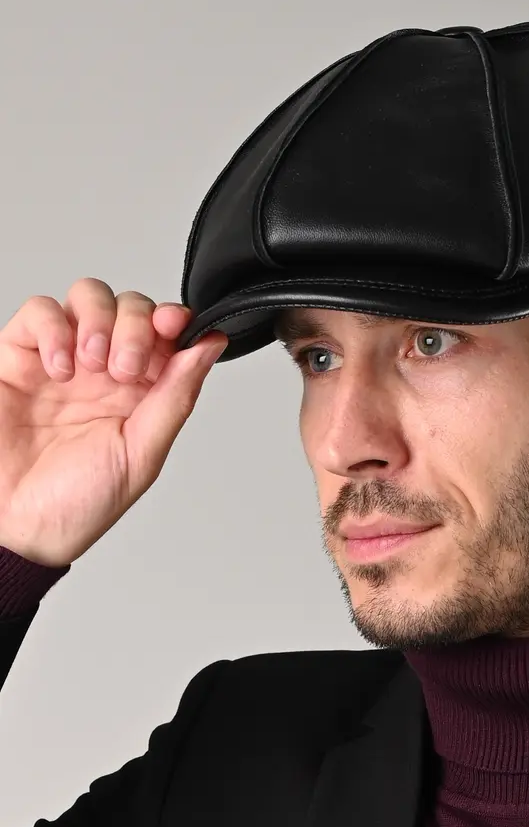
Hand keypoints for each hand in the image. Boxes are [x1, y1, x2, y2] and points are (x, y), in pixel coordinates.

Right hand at [0, 278, 226, 567]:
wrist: (15, 529)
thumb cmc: (78, 504)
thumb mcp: (142, 452)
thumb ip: (177, 395)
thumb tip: (210, 346)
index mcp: (144, 391)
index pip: (166, 331)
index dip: (173, 319)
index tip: (174, 326)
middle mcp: (106, 369)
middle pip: (132, 306)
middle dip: (136, 325)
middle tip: (125, 368)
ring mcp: (63, 359)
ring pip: (89, 296)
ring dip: (98, 320)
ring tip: (92, 363)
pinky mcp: (18, 357)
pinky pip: (38, 312)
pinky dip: (53, 328)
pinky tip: (59, 369)